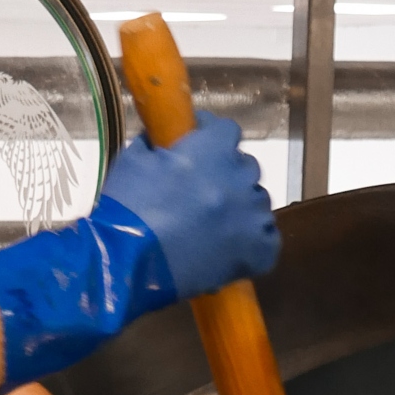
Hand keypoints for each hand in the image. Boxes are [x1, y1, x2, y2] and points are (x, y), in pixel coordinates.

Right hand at [0, 112, 276, 388]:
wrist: (127, 263)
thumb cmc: (126, 208)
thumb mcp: (131, 160)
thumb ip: (153, 144)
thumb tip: (158, 140)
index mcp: (212, 151)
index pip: (226, 130)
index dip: (210, 134)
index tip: (195, 140)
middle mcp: (240, 180)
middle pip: (244, 167)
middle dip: (225, 172)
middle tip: (200, 187)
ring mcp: (251, 217)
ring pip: (256, 203)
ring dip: (238, 207)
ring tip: (213, 223)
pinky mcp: (256, 253)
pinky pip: (267, 240)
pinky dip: (253, 241)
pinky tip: (232, 246)